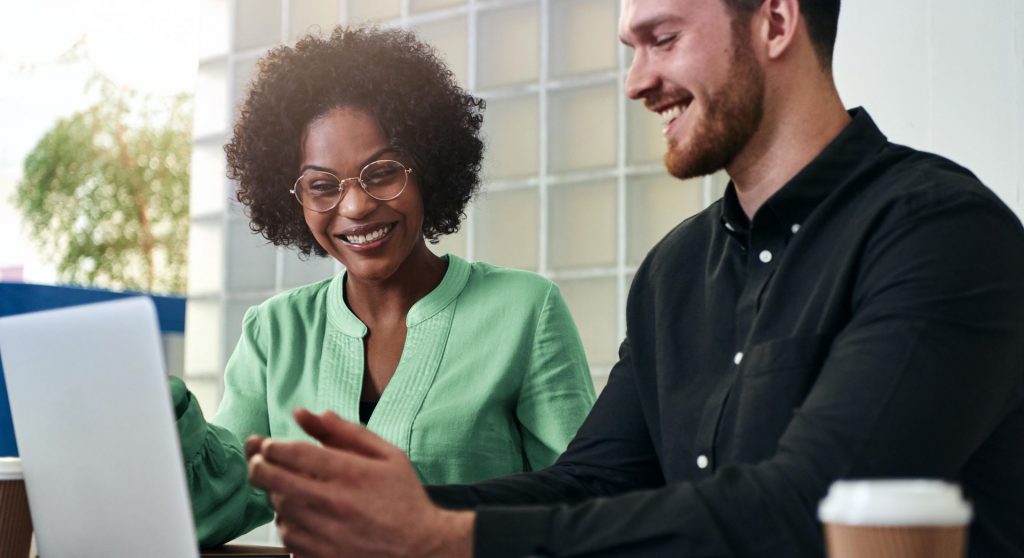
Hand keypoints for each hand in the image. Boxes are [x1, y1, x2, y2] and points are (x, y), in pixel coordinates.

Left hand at [246, 409, 473, 557]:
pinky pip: (287, 536)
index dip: (272, 446)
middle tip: (258, 461)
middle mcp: (336, 502)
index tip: (267, 444)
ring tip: (282, 485)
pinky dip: (284, 521)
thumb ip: (346, 431)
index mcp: (352, 473)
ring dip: (273, 494)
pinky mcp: (323, 554)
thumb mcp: (387, 454)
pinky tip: (296, 513)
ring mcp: (328, 532)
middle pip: (277, 480)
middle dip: (259, 466)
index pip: (295, 453)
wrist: (420, 546)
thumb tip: (310, 414)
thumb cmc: (404, 497)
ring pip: (279, 508)